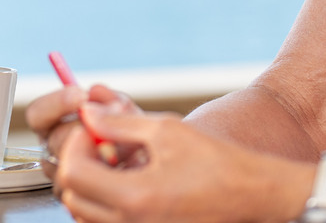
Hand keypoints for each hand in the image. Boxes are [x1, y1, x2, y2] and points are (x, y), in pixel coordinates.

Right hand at [26, 83, 140, 179]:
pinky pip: (80, 190)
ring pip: (67, 165)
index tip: (80, 97)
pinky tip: (121, 170)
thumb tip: (96, 90)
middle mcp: (55, 151)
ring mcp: (62, 177)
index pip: (38, 114)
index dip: (55, 104)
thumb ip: (112, 102)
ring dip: (99, 154)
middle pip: (54, 139)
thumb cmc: (135, 143)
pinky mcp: (74, 199)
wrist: (151, 174)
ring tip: (123, 149)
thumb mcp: (127, 115)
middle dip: (85, 128)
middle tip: (109, 122)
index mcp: (56, 125)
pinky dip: (104, 177)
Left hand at [54, 104, 310, 222]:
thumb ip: (118, 123)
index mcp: (135, 197)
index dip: (76, 144)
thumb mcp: (166, 130)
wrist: (253, 195)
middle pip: (73, 197)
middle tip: (100, 142)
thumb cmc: (217, 161)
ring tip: (114, 161)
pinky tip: (126, 181)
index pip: (72, 173)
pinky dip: (104, 203)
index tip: (92, 128)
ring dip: (89, 184)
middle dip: (80, 163)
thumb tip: (86, 113)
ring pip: (85, 215)